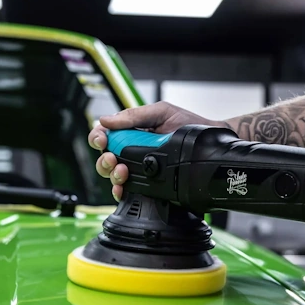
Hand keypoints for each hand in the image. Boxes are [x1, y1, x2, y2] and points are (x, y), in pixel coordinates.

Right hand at [88, 102, 225, 200]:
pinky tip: (122, 189)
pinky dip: (120, 191)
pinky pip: (127, 190)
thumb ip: (134, 116)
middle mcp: (131, 150)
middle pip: (104, 158)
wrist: (207, 143)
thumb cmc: (186, 124)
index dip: (98, 137)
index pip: (105, 134)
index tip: (102, 140)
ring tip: (122, 171)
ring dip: (112, 174)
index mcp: (130, 131)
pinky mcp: (146, 183)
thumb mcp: (160, 113)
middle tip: (112, 158)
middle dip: (104, 159)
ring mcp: (138, 167)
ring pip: (112, 175)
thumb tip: (106, 120)